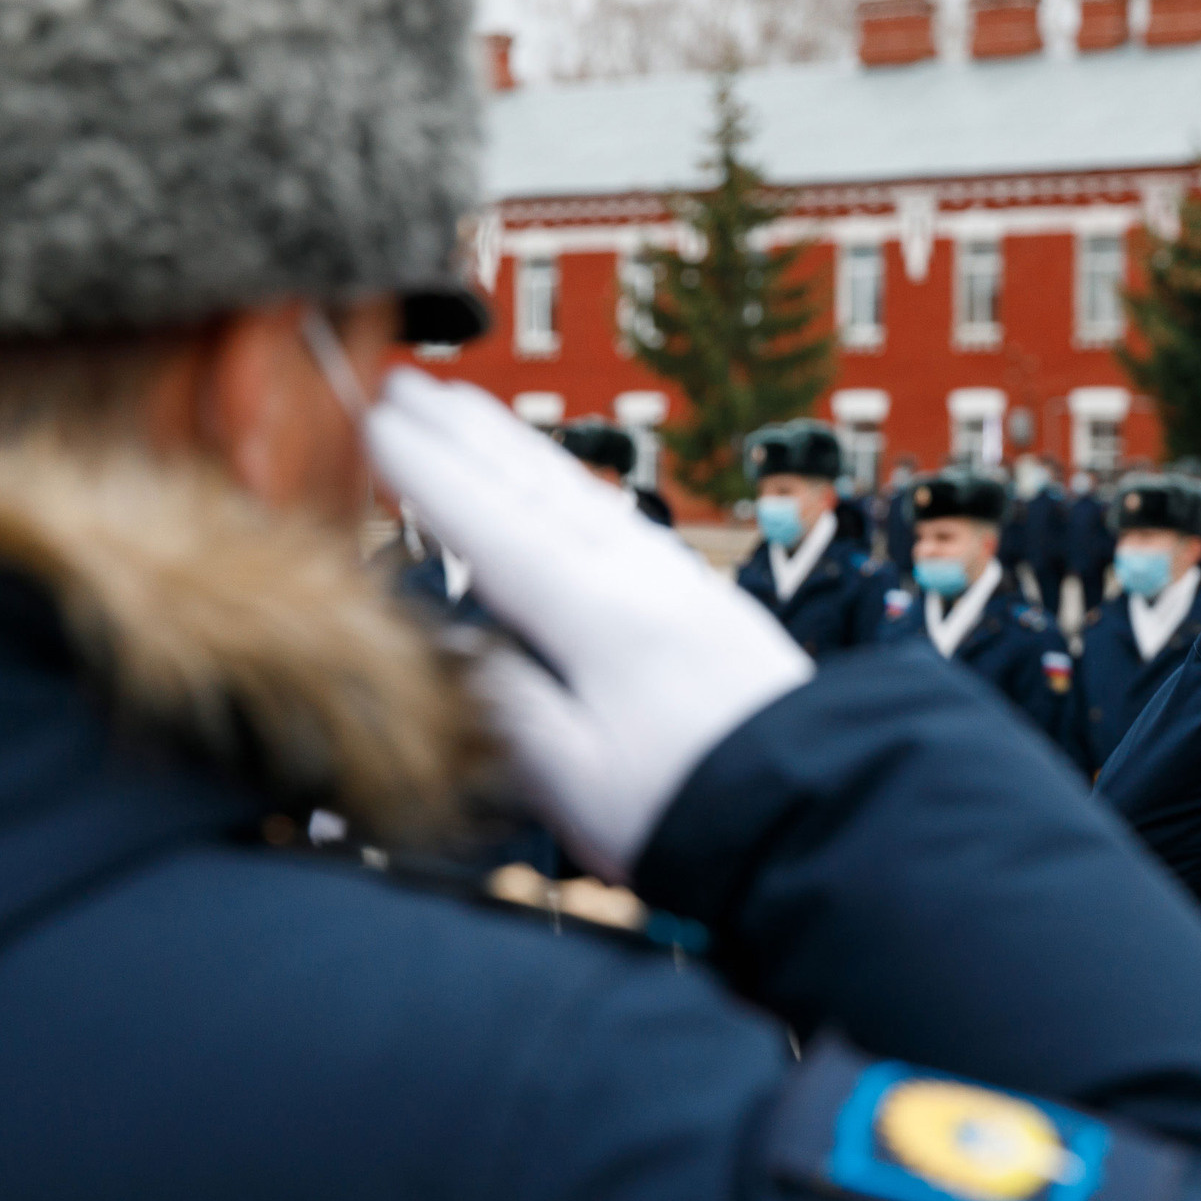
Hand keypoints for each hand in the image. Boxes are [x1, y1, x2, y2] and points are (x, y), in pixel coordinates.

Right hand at [366, 369, 811, 880]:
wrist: (826, 817)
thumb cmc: (697, 814)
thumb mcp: (579, 782)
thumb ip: (508, 706)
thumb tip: (451, 641)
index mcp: (600, 620)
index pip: (494, 529)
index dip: (429, 476)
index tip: (374, 421)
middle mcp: (644, 584)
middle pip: (539, 490)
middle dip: (467, 436)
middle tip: (406, 383)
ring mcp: (683, 587)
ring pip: (583, 497)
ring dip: (520, 451)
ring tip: (468, 413)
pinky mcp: (711, 608)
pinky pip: (623, 522)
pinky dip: (574, 490)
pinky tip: (565, 493)